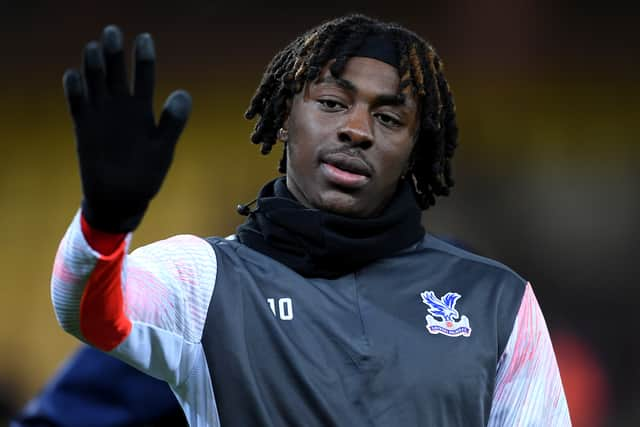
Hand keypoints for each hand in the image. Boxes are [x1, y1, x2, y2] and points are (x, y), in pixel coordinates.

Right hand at [63, 25, 191, 232]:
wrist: (122, 199)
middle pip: (116, 72)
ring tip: (94, 48)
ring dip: (94, 66)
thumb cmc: (146, 174)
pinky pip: (77, 104)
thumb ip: (172, 121)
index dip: (144, 57)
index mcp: (143, 109)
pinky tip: (73, 76)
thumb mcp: (163, 148)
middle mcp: (121, 107)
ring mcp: (101, 115)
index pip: (145, 76)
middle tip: (112, 32)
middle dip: (114, 52)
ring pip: (96, 83)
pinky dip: (75, 90)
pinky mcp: (83, 127)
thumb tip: (183, 92)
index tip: (144, 38)